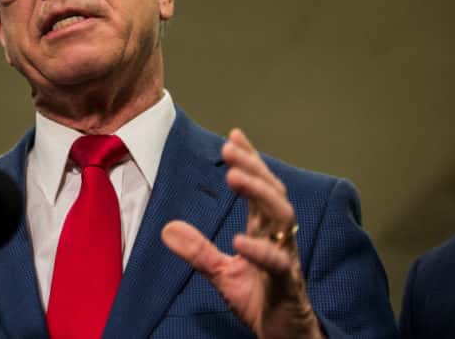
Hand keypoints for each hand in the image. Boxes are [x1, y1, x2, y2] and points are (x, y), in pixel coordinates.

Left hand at [161, 129, 322, 338]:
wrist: (283, 337)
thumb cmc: (260, 300)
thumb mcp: (221, 273)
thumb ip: (197, 250)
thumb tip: (167, 228)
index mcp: (265, 231)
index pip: (260, 188)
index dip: (250, 161)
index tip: (234, 135)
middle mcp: (279, 238)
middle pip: (273, 193)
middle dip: (253, 167)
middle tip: (230, 148)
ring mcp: (286, 258)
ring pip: (282, 217)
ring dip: (259, 194)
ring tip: (235, 177)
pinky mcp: (287, 284)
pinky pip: (277, 263)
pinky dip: (260, 251)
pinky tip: (239, 240)